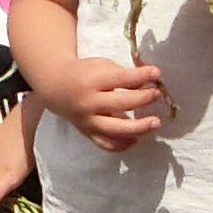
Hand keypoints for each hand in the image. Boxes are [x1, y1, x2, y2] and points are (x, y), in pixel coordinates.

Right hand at [39, 47, 165, 152]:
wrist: (56, 87)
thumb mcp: (102, 67)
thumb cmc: (84, 74)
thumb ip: (124, 75)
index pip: (121, 78)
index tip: (157, 74)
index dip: (142, 76)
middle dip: (143, 99)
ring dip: (139, 127)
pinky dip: (123, 144)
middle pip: (121, 103)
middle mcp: (89, 102)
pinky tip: (137, 138)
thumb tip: (149, 83)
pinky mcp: (87, 133)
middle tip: (157, 94)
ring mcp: (87, 120)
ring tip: (155, 122)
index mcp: (92, 80)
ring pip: (115, 129)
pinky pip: (106, 144)